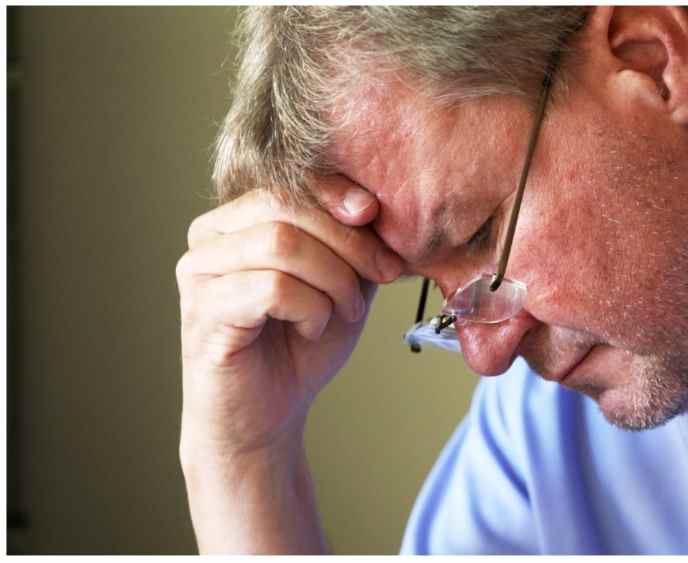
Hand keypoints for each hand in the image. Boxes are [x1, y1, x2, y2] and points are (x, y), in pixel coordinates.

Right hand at [176, 178, 402, 464]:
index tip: (375, 217)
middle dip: (348, 242)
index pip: (289, 181)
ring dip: (334, 279)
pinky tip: (313, 328)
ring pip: (281, 244)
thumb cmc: (301, 346)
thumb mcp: (343, 281)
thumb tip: (375, 206)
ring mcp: (199, 273)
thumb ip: (354, 242)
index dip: (337, 193)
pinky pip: (273, 288)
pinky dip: (311, 309)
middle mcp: (208, 237)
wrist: (268, 417)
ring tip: (345, 310)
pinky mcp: (203, 313)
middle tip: (383, 275)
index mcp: (238, 218)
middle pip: (287, 207)